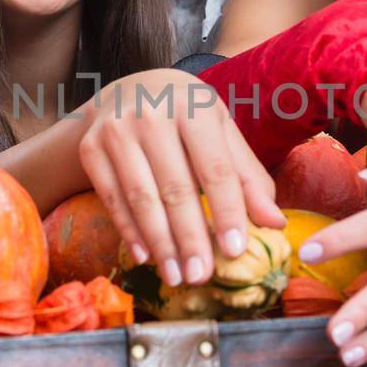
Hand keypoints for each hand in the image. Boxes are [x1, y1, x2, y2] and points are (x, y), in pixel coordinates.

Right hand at [75, 68, 283, 286]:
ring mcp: (116, 130)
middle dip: (190, 238)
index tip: (235, 251)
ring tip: (176, 276)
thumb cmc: (186, 116)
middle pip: (175, 188)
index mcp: (194, 106)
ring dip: (160, 243)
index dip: (226, 211)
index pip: (215, 168)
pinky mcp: (90, 148)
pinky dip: (129, 231)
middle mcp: (151, 114)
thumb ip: (248, 176)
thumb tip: (276, 224)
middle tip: (202, 276)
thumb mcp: (222, 133)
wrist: (129, 91)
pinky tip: (145, 257)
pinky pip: (111, 198)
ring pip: (141, 197)